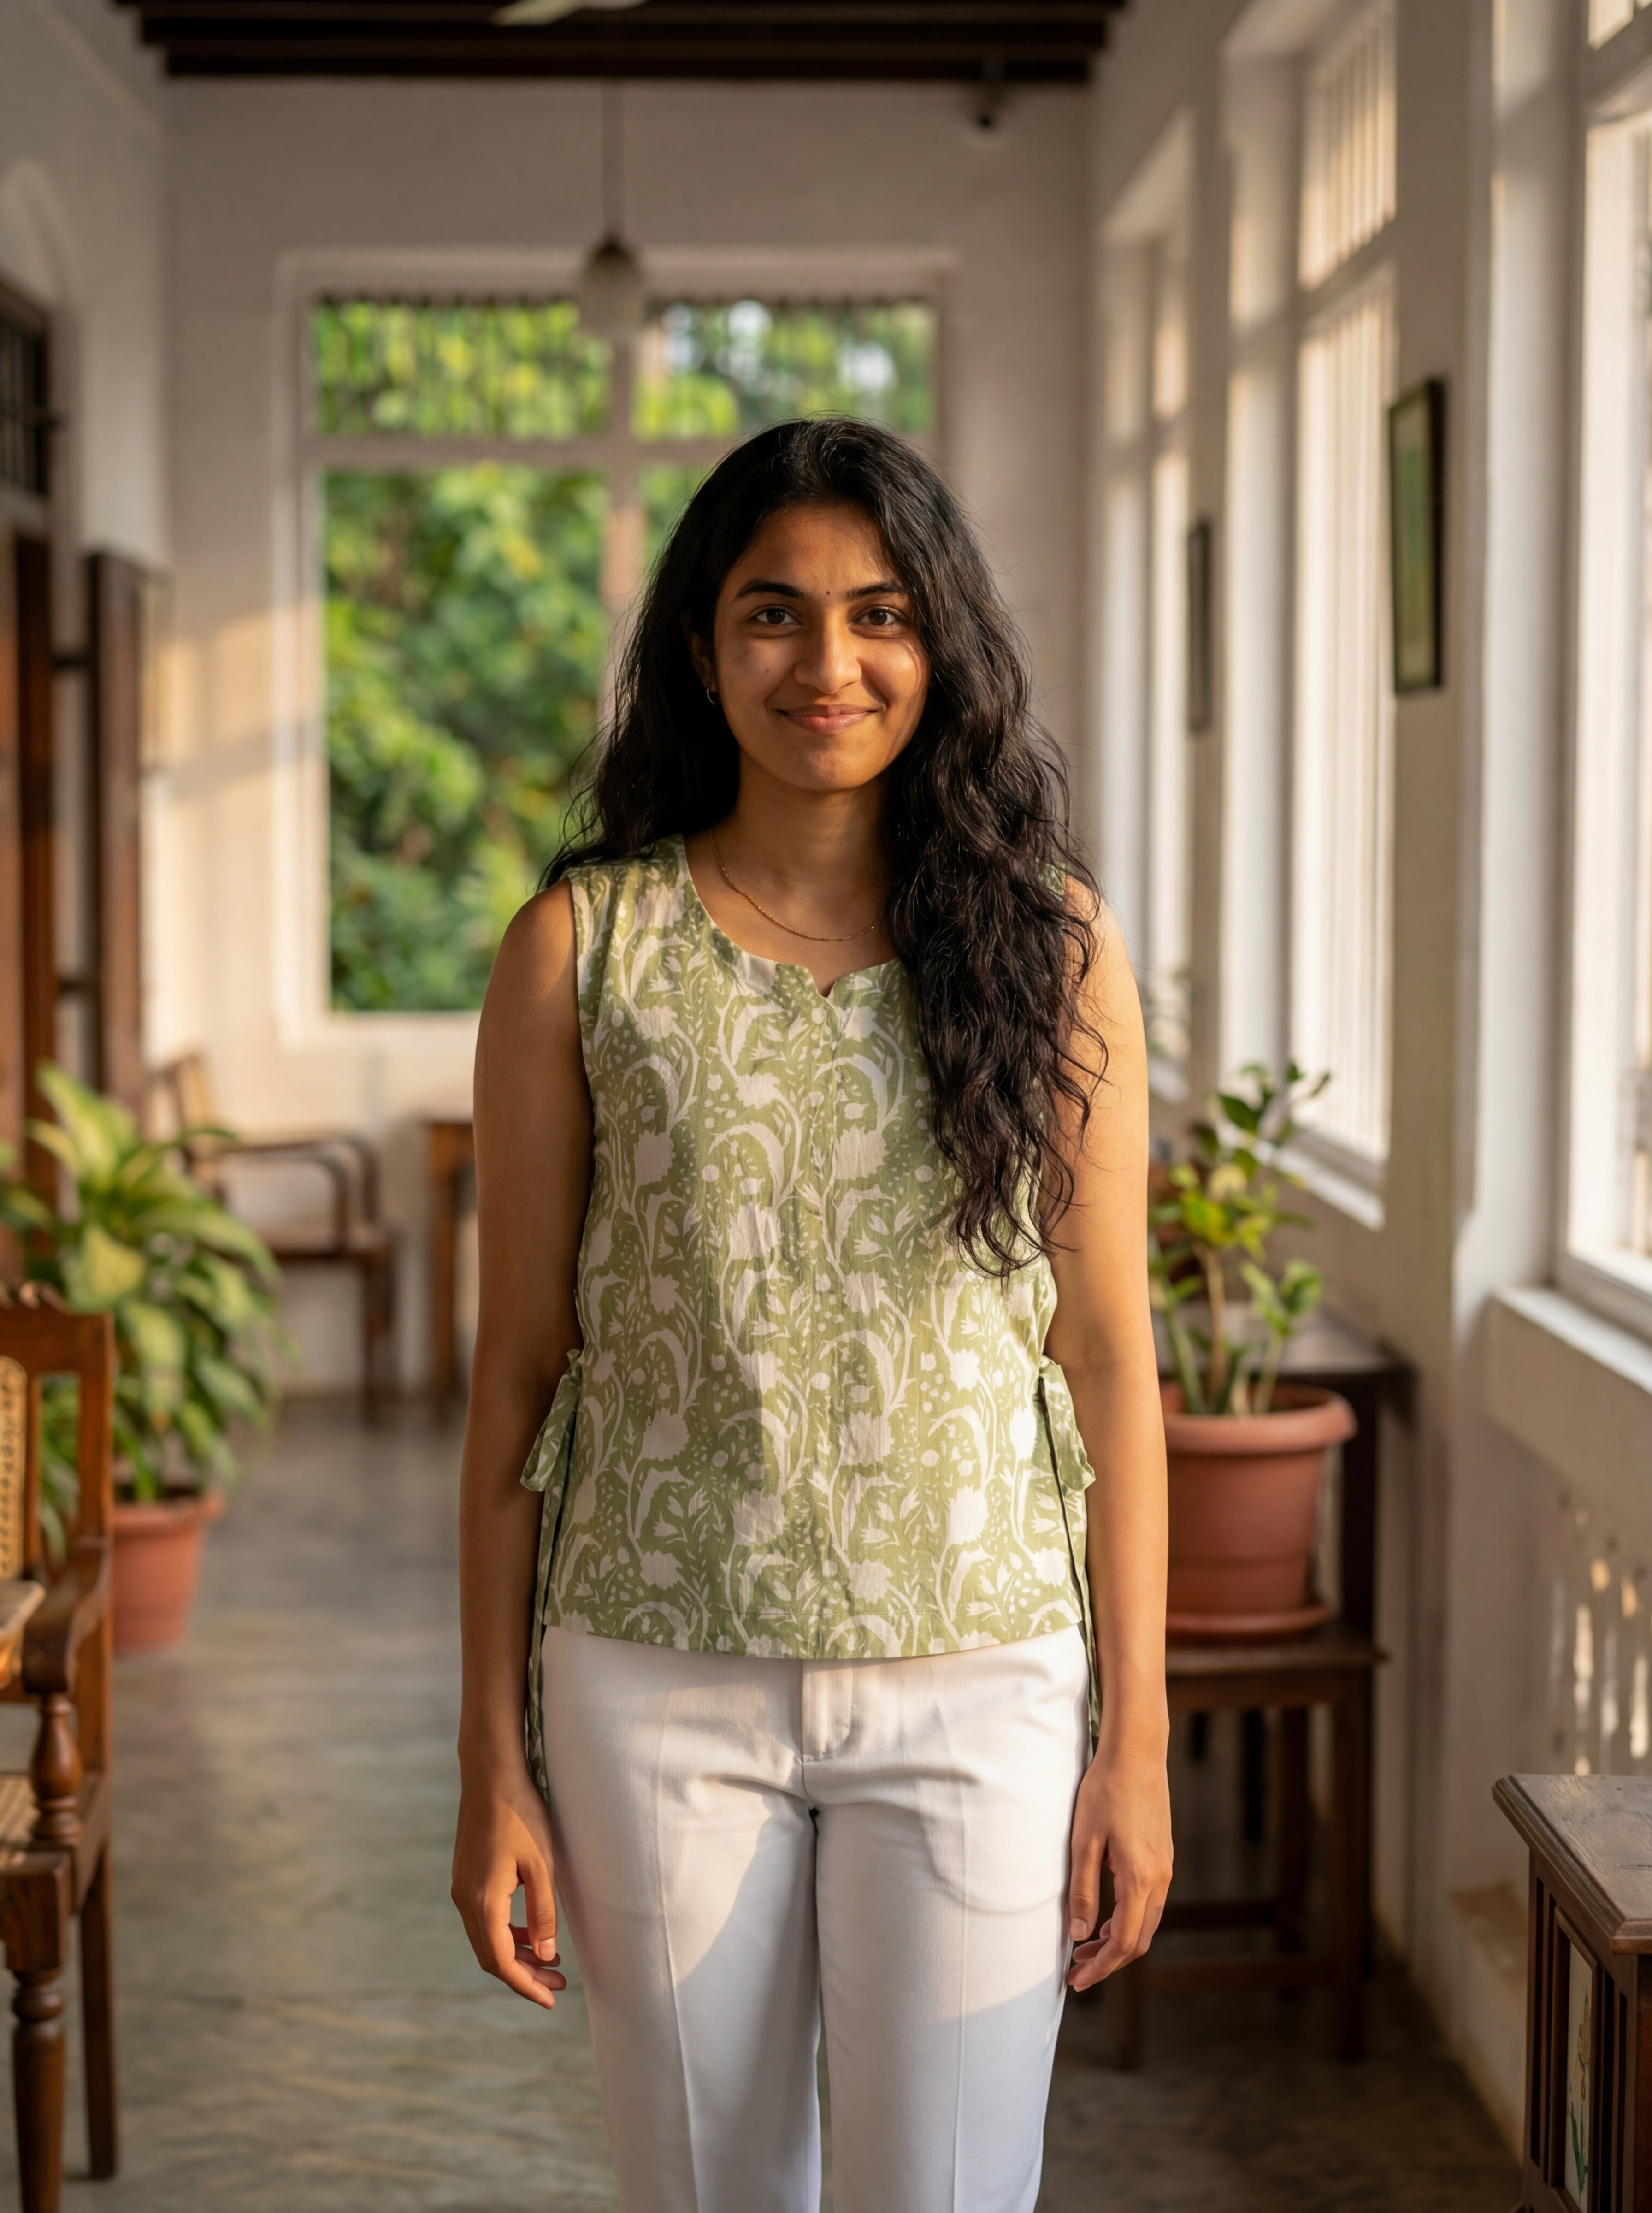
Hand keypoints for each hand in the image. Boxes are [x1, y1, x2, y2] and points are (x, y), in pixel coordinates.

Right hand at [452, 1763, 566, 2009]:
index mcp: (483, 1902)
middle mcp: (465, 1901)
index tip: (550, 2000)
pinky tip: (531, 1933)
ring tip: (552, 1963)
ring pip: (487, 1940)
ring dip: (517, 1956)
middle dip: (525, 1975)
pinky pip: (485, 1920)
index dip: (525, 1985)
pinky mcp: (466, 1879)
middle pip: (492, 1956)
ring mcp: (462, 1889)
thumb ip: (543, 1912)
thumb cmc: (521, 1815)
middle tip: (559, 1984)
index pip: (501, 1962)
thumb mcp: (541, 1865)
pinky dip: (508, 1934)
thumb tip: (547, 1956)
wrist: (490, 1776)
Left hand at [1065, 1734, 1171, 1990]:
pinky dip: (1127, 1919)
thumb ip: (1083, 1890)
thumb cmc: (1105, 1791)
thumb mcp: (1084, 1841)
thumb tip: (1080, 1935)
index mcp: (1140, 1878)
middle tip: (1075, 1969)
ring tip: (1084, 1947)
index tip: (1076, 1981)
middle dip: (1108, 1961)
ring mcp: (1165, 1867)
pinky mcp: (1163, 1856)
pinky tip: (1105, 1915)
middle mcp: (1160, 1879)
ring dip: (1117, 1941)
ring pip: (1146, 1922)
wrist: (1137, 1752)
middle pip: (1139, 1940)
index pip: (1125, 1943)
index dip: (1101, 1968)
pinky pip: (1150, 1902)